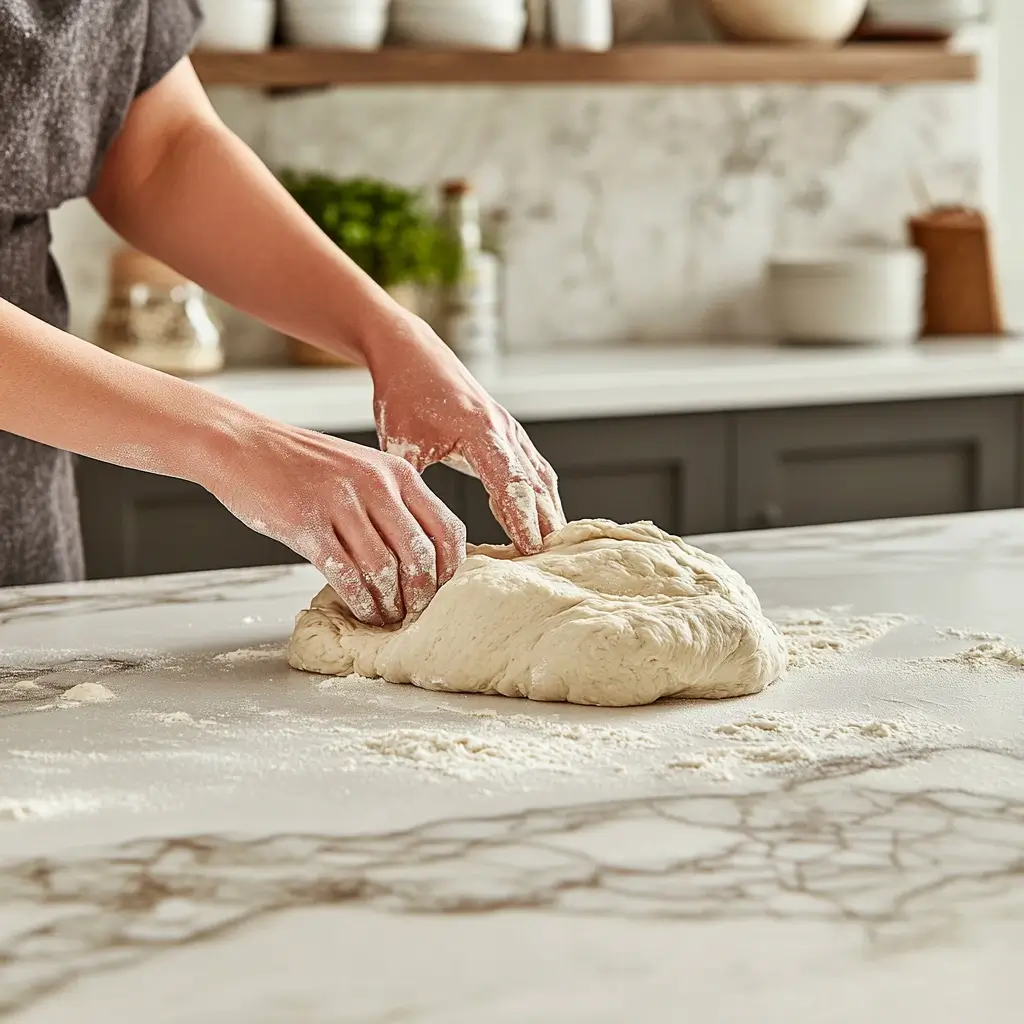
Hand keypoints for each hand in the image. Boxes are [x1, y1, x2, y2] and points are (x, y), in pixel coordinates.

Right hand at [204, 416, 465, 625]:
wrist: (242, 443)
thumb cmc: (302, 462)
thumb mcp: (361, 468)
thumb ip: (392, 502)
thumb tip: (421, 554)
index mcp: (396, 472)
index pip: (445, 527)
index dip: (451, 568)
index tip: (445, 590)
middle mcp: (376, 485)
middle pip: (419, 554)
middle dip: (422, 594)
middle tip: (417, 614)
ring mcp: (341, 504)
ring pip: (383, 569)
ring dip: (390, 603)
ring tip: (390, 619)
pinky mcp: (306, 524)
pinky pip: (344, 574)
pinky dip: (360, 601)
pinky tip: (363, 612)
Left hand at [368, 312, 565, 553]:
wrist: (412, 354)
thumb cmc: (403, 394)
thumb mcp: (398, 442)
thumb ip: (410, 486)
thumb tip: (410, 532)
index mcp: (480, 430)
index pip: (509, 482)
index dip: (521, 517)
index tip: (531, 549)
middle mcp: (504, 430)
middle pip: (536, 484)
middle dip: (546, 524)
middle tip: (552, 564)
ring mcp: (512, 432)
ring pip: (541, 479)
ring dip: (550, 513)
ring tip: (555, 553)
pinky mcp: (510, 436)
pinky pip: (536, 471)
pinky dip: (542, 499)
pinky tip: (543, 523)